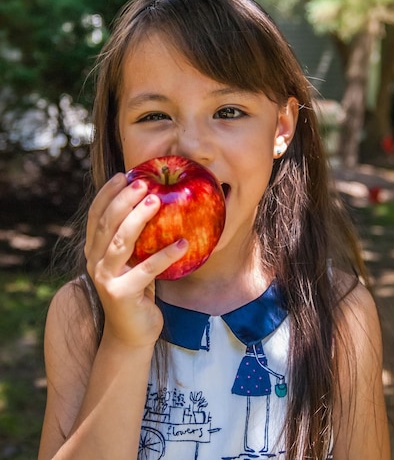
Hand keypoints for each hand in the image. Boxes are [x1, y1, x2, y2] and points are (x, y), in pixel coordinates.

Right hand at [84, 173, 187, 348]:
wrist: (132, 333)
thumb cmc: (137, 289)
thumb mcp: (131, 260)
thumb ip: (133, 237)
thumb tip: (156, 200)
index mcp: (94, 250)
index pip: (95, 215)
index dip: (107, 193)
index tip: (123, 174)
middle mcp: (95, 262)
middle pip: (106, 224)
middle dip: (124, 199)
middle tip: (143, 182)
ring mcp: (106, 279)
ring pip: (121, 243)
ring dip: (138, 219)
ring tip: (157, 200)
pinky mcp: (122, 295)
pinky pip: (147, 270)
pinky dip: (166, 256)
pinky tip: (183, 243)